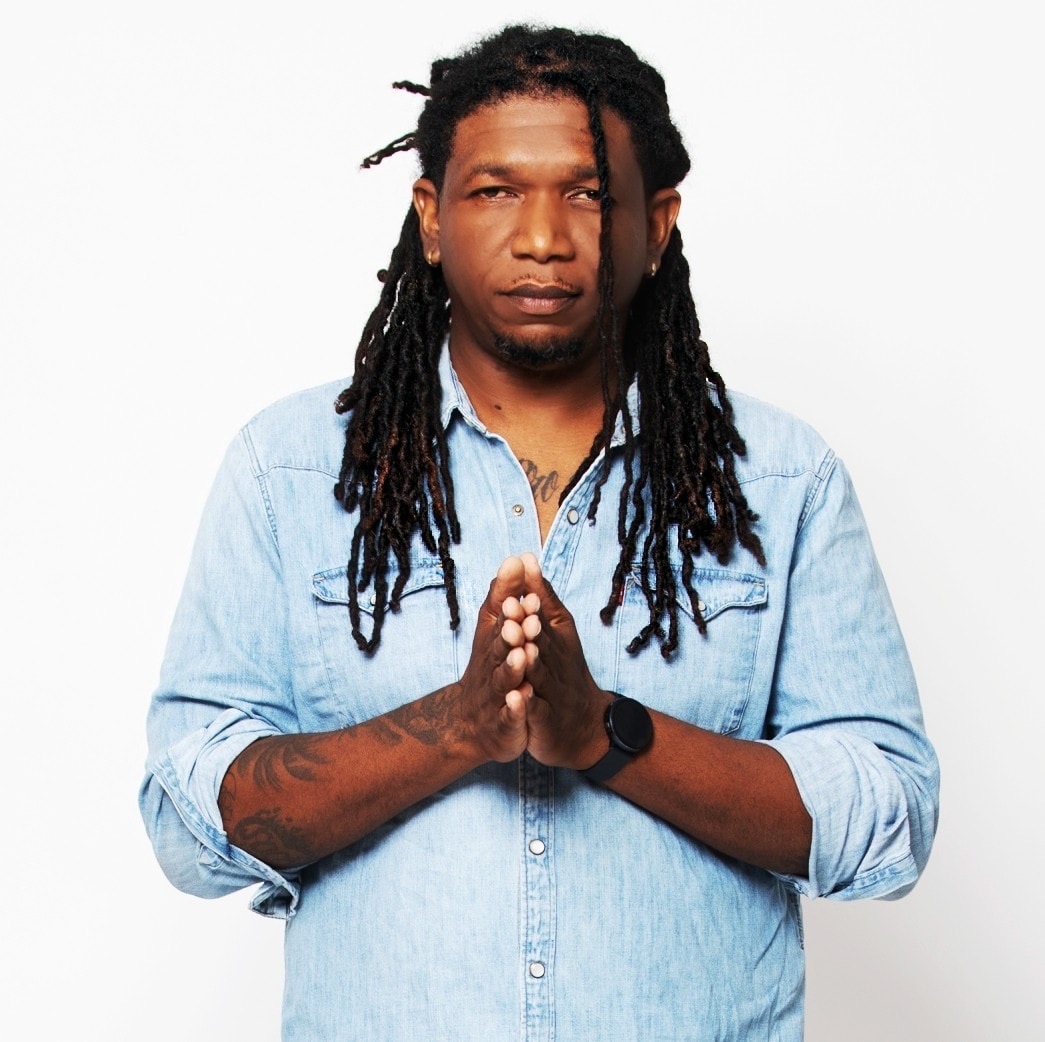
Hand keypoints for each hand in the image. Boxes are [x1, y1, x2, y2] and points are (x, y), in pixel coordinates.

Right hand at [454, 557, 534, 762]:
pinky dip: (513, 707)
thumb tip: (518, 557)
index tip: (521, 596)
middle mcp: (492, 666)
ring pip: (504, 680)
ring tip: (521, 654)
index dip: (512, 611)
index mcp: (494, 642)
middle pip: (500, 649)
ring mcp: (496, 694)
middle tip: (519, 622)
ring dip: (511, 667)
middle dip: (509, 635)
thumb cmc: (489, 666)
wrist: (471, 720)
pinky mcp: (504, 721)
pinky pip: (509, 715)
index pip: (503, 622)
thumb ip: (506, 595)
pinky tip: (520, 699)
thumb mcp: (496, 627)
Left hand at [516, 552, 613, 768]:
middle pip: (541, 641)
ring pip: (539, 673)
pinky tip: (518, 698)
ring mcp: (551, 691)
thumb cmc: (565, 671)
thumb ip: (542, 596)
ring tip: (520, 648)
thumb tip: (527, 558)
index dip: (531, 597)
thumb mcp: (557, 629)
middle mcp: (555, 662)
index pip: (541, 614)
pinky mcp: (545, 719)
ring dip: (530, 661)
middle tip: (513, 606)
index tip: (521, 573)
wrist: (583, 725)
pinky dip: (527, 705)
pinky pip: (536, 711)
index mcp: (554, 639)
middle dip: (528, 625)